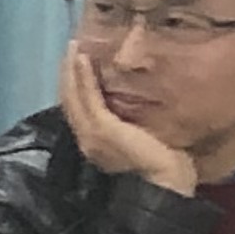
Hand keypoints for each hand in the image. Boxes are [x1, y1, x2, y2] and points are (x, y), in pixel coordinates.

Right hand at [59, 39, 196, 194]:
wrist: (166, 185)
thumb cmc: (164, 170)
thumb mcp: (144, 143)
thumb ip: (136, 127)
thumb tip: (143, 107)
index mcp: (94, 143)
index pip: (78, 110)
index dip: (74, 87)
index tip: (77, 65)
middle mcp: (85, 138)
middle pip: (69, 100)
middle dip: (68, 74)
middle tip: (71, 49)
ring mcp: (91, 133)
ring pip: (73, 95)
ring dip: (71, 69)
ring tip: (73, 48)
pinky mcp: (101, 127)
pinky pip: (87, 96)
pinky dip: (82, 76)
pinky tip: (82, 58)